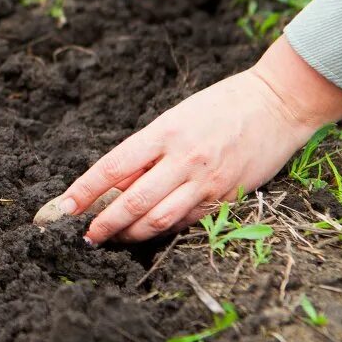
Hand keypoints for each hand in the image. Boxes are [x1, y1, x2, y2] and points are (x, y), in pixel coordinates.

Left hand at [56, 37, 341, 243]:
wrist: (279, 103)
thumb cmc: (221, 106)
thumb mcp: (175, 118)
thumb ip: (146, 151)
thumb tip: (113, 183)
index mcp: (166, 132)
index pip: (113, 167)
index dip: (84, 190)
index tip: (63, 207)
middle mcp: (184, 158)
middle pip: (132, 202)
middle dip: (103, 223)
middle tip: (86, 235)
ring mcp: (207, 181)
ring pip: (157, 219)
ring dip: (129, 234)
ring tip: (112, 238)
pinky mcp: (226, 197)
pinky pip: (185, 222)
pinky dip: (162, 230)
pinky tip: (148, 233)